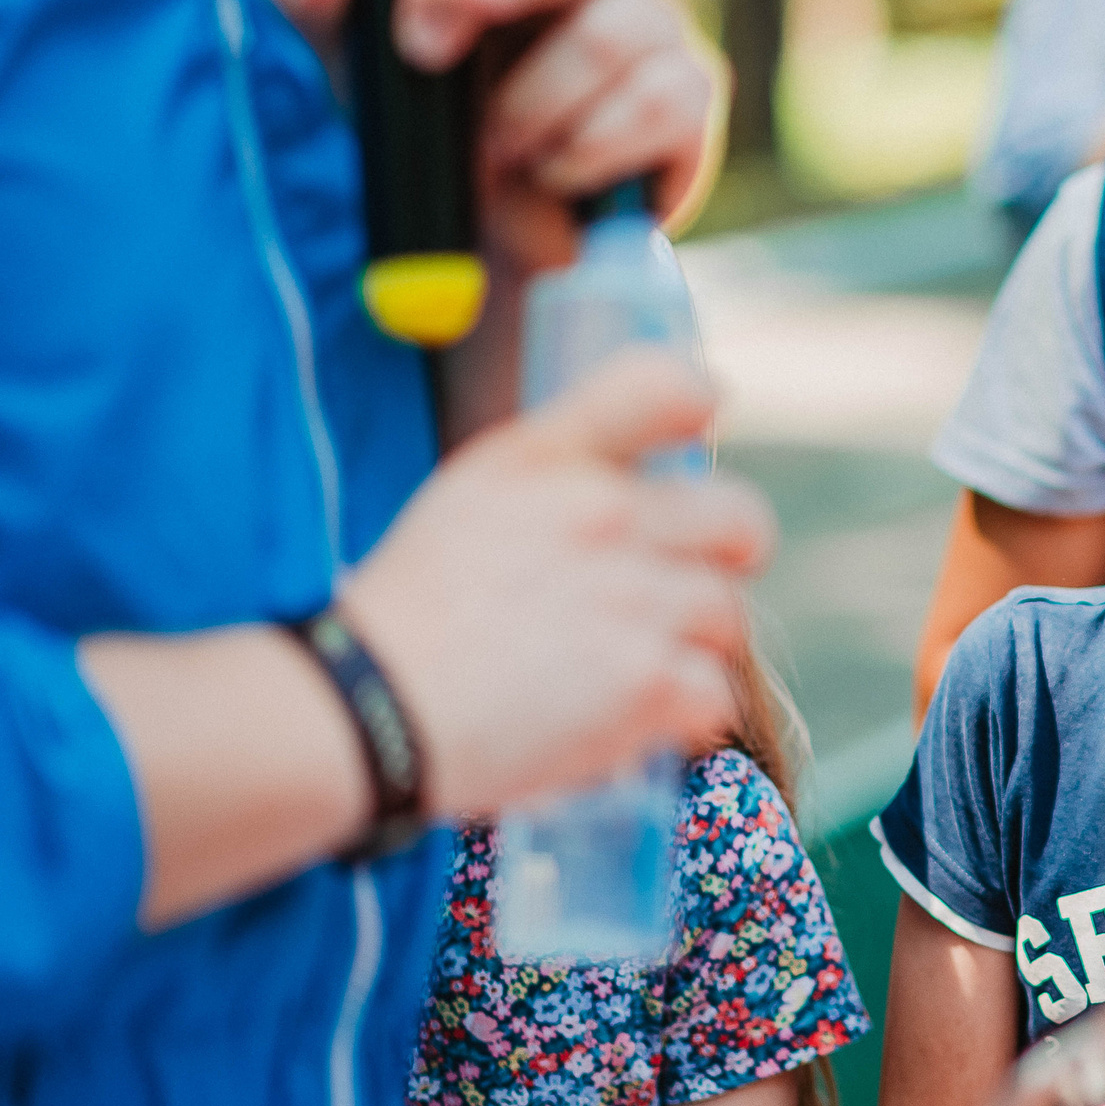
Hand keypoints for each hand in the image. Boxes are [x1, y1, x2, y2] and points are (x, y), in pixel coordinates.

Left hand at [259, 0, 727, 279]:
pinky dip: (590, 152)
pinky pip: (656, 106)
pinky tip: (556, 179)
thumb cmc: (446, 138)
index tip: (413, 31)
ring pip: (606, 40)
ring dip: (533, 112)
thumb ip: (329, 15)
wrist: (514, 245)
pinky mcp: (694, 96)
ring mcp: (655, 28)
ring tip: (499, 158)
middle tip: (432, 58)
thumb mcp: (372, 77)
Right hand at [339, 348, 774, 820]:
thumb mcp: (471, 498)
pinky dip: (682, 717)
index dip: (698, 402)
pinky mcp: (648, 682)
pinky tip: (630, 721)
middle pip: (739, 519)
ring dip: (692, 648)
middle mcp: (602, 515)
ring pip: (729, 615)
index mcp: (549, 460)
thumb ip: (560, 475)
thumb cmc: (411, 614)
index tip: (703, 425)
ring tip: (627, 672)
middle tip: (681, 595)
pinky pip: (716, 694)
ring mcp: (633, 599)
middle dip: (724, 560)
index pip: (663, 384)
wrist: (365, 713)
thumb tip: (648, 474)